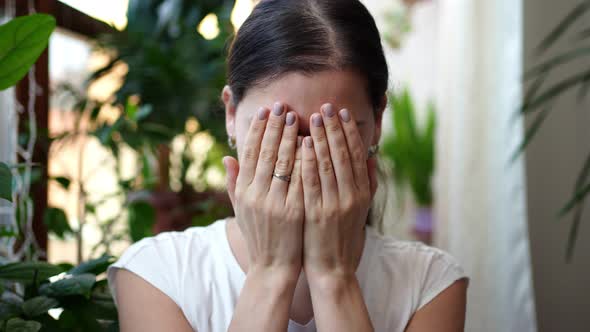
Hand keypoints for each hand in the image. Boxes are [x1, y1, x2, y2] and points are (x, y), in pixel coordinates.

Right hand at [224, 102, 303, 277]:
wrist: (273, 266)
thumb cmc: (259, 235)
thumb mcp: (241, 210)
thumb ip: (234, 183)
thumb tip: (226, 158)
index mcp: (243, 191)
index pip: (249, 153)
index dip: (257, 130)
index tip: (265, 110)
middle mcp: (256, 194)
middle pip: (265, 152)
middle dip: (274, 127)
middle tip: (283, 106)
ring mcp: (274, 202)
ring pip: (282, 162)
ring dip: (289, 137)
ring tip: (297, 118)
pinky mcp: (293, 210)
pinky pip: (299, 179)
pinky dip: (303, 159)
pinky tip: (310, 143)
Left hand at [301, 104, 377, 280]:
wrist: (333, 269)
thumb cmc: (344, 237)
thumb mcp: (361, 210)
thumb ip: (368, 183)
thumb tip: (372, 157)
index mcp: (362, 193)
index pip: (357, 155)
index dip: (349, 132)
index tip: (342, 112)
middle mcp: (351, 196)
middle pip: (343, 154)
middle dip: (334, 128)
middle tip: (326, 106)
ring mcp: (334, 205)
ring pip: (328, 164)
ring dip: (321, 138)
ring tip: (312, 117)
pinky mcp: (317, 213)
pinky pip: (312, 182)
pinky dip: (309, 161)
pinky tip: (303, 144)